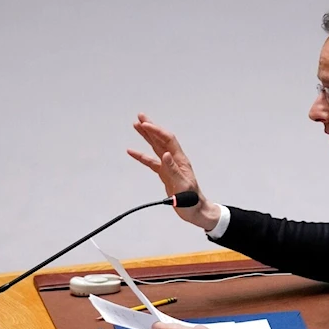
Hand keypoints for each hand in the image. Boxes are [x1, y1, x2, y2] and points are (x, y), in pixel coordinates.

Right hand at [127, 113, 219, 230]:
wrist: (195, 211)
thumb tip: (166, 155)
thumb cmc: (192, 200)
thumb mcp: (182, 185)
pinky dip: (142, 156)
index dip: (156, 131)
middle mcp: (175, 160)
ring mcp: (169, 166)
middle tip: (140, 117)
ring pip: (156, 147)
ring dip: (147, 137)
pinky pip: (151, 162)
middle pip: (161, 139)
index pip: (168, 140)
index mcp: (180, 161)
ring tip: (137, 126)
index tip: (145, 125)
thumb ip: (173, 170)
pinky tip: (133, 152)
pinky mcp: (164, 174)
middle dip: (151, 128)